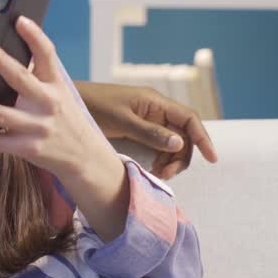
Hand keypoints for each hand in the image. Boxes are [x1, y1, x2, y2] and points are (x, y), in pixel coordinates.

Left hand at [0, 17, 130, 239]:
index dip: (35, 36)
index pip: (48, 55)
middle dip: (1, 61)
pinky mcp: (27, 148)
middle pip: (21, 79)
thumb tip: (2, 50)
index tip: (20, 19)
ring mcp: (38, 127)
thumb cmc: (61, 117)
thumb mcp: (58, 93)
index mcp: (55, 85)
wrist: (84, 157)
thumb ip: (36, 75)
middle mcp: (48, 103)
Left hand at [79, 81, 218, 178]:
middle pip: (182, 135)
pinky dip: (157, 158)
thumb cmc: (91, 106)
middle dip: (180, 156)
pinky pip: (155, 145)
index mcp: (154, 102)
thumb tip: (179, 144)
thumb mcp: (120, 120)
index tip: (212, 159)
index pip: (189, 119)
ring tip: (155, 175)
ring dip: (168, 160)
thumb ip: (149, 132)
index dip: (203, 138)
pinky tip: (148, 169)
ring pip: (170, 143)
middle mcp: (154, 109)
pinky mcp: (136, 129)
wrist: (65, 103)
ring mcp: (145, 120)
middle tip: (165, 175)